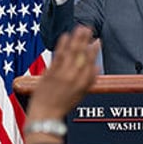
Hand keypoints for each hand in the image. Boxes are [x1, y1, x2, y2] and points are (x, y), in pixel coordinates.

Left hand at [24, 25, 98, 143]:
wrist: (45, 115)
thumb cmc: (62, 106)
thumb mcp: (80, 95)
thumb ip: (89, 80)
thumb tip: (97, 68)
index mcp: (83, 84)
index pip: (91, 63)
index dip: (94, 51)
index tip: (97, 41)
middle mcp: (74, 78)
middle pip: (82, 55)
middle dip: (85, 40)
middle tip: (88, 29)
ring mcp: (61, 74)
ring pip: (71, 53)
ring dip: (76, 39)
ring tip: (80, 29)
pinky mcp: (50, 73)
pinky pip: (58, 56)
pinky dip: (62, 45)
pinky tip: (65, 36)